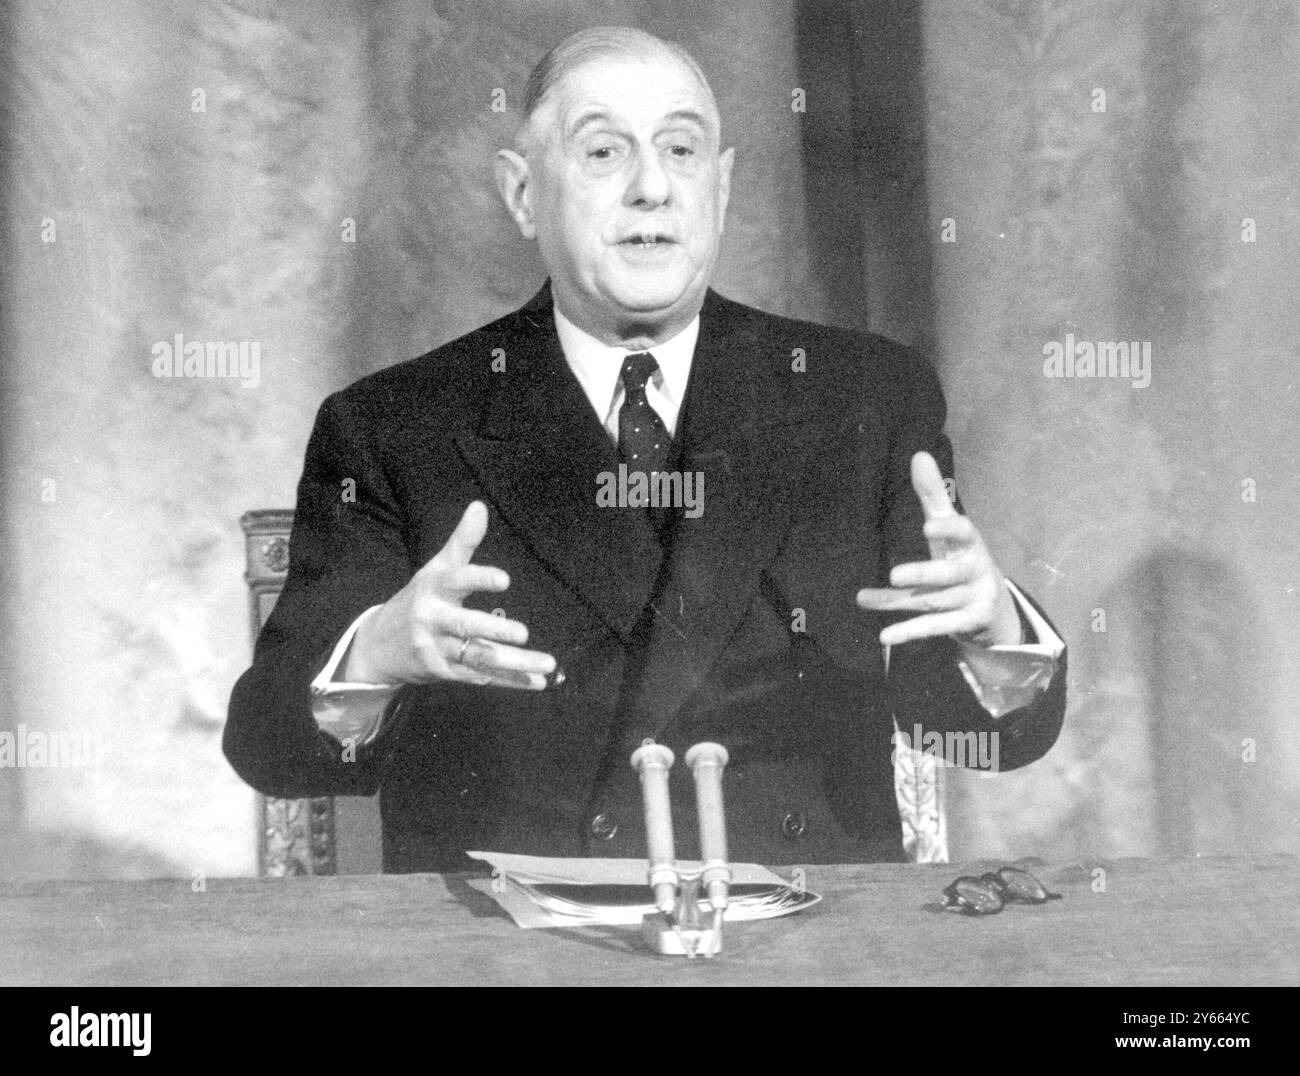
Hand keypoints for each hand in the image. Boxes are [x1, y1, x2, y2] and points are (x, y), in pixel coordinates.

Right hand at [343, 501, 556, 688]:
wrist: (378, 646)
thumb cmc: (418, 599)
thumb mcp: (436, 569)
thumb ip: (462, 542)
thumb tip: (479, 506)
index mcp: (434, 589)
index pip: (457, 581)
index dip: (479, 580)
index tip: (505, 580)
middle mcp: (434, 620)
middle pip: (466, 626)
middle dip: (494, 630)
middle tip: (523, 633)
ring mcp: (438, 650)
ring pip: (479, 658)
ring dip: (515, 665)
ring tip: (547, 666)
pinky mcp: (445, 673)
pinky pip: (482, 677)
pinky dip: (511, 682)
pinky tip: (538, 684)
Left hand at [855, 452, 1020, 647]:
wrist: (995, 605)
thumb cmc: (963, 556)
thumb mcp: (950, 527)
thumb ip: (933, 495)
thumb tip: (918, 454)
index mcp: (969, 544)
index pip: (963, 532)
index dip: (948, 529)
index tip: (929, 526)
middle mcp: (974, 570)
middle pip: (947, 574)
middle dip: (924, 574)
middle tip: (895, 575)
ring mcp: (972, 599)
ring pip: (931, 602)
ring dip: (896, 602)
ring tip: (864, 598)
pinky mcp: (966, 623)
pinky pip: (935, 627)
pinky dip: (910, 632)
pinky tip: (885, 636)